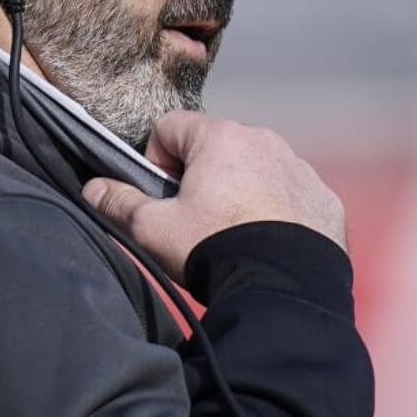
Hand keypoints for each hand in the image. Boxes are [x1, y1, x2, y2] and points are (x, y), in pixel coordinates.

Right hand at [81, 110, 346, 283]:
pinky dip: (278, 210)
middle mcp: (264, 140)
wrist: (285, 289)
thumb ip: (118, 202)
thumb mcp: (153, 229)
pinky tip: (268, 243)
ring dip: (241, 190)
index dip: (156, 160)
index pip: (171, 127)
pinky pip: (291, 193)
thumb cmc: (213, 247)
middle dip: (202, 175)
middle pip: (216, 146)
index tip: (163, 196)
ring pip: (256, 168)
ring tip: (234, 234)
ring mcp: (299, 167)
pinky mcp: (324, 197)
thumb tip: (92, 187)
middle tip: (196, 220)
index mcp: (220, 137)